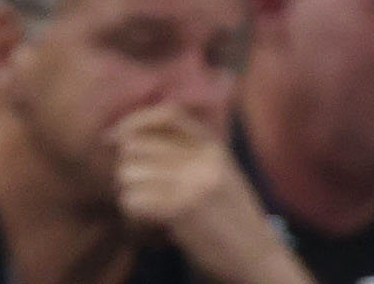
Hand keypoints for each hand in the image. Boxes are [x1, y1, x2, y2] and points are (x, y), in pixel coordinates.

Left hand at [112, 107, 314, 283]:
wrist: (260, 259)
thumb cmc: (232, 218)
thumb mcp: (219, 173)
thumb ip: (185, 151)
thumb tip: (123, 137)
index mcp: (214, 147)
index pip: (166, 114)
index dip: (134, 121)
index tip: (114, 138)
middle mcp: (203, 159)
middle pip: (136, 146)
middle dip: (128, 168)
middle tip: (140, 191)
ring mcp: (193, 183)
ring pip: (128, 174)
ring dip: (129, 194)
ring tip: (147, 209)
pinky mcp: (181, 210)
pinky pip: (131, 200)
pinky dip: (132, 214)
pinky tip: (147, 223)